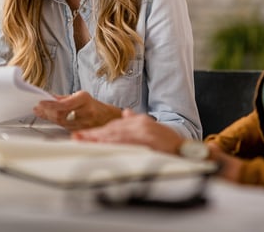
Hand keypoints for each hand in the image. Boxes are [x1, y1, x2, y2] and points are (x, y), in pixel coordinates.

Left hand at [33, 90, 121, 130]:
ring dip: (49, 117)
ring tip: (41, 111)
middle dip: (47, 112)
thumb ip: (64, 98)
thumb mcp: (81, 97)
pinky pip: (64, 127)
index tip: (40, 103)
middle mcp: (85, 112)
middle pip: (61, 115)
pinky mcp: (82, 132)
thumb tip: (49, 98)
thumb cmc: (93, 105)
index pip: (64, 104)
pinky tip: (49, 117)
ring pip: (61, 123)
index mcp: (84, 100)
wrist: (108, 117)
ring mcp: (84, 124)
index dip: (51, 105)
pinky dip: (55, 122)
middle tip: (38, 108)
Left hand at [74, 109, 244, 180]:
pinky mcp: (147, 142)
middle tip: (76, 138)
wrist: (187, 150)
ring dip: (98, 139)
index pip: (113, 127)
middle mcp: (139, 124)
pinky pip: (126, 144)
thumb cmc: (169, 143)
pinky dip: (112, 144)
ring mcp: (143, 133)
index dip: (97, 132)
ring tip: (83, 142)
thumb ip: (136, 120)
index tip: (82, 135)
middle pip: (111, 130)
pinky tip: (102, 146)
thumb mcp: (152, 127)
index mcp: (139, 122)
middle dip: (92, 135)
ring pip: (115, 136)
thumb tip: (125, 114)